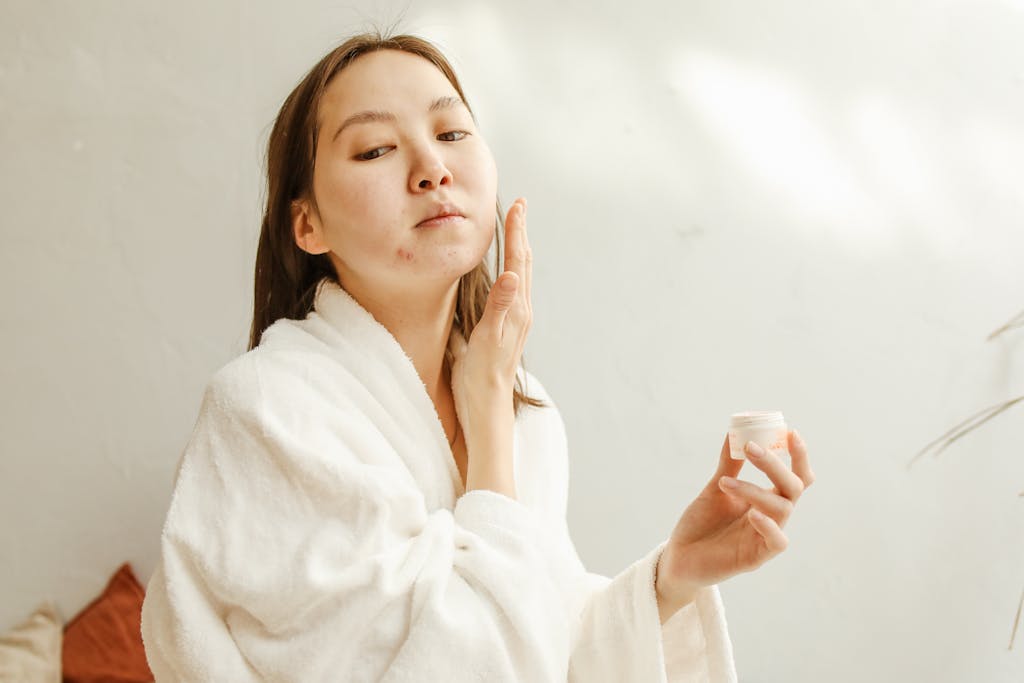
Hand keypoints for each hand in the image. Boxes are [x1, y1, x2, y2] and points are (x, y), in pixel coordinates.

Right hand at [450, 198, 531, 456]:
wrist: (486, 406)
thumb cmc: (481, 375)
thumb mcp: (487, 338)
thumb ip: (499, 305)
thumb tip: (512, 274)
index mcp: (516, 309)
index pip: (518, 261)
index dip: (516, 232)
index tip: (517, 205)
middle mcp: (521, 311)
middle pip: (524, 263)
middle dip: (520, 233)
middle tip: (518, 207)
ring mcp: (516, 319)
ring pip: (521, 275)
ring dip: (518, 248)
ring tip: (514, 229)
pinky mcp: (507, 327)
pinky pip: (513, 288)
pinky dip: (511, 268)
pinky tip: (506, 271)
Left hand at [655, 430, 815, 610]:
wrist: (679, 556)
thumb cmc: (702, 523)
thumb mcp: (716, 488)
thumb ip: (729, 464)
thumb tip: (734, 432)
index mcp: (766, 499)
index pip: (794, 477)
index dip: (799, 457)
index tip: (790, 433)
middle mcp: (772, 517)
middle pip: (792, 488)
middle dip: (774, 465)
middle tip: (751, 447)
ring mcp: (765, 537)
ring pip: (781, 509)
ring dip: (754, 490)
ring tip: (725, 482)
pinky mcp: (756, 558)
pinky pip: (777, 542)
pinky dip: (768, 525)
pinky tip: (751, 513)